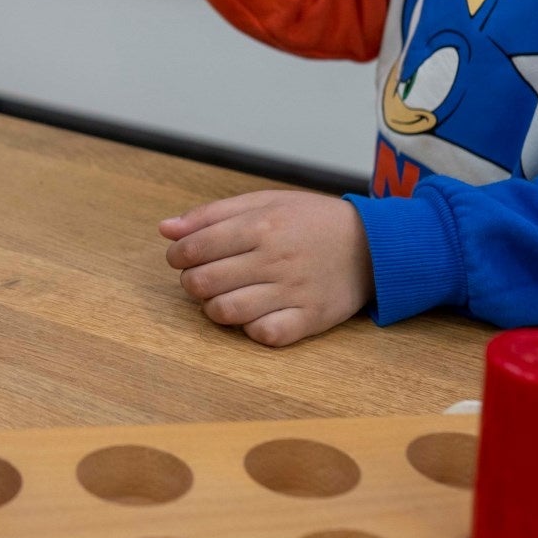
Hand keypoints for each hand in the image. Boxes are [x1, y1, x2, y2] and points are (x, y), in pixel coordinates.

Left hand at [160, 189, 373, 346]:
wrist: (372, 244)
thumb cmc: (309, 220)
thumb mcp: (263, 202)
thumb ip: (211, 215)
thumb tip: (165, 229)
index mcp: (261, 225)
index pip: (196, 247)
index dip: (177, 255)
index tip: (180, 257)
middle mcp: (275, 259)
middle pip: (204, 282)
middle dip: (191, 281)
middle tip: (201, 277)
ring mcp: (293, 291)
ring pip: (227, 312)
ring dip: (214, 308)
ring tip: (222, 297)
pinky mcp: (310, 319)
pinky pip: (265, 335)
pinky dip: (251, 329)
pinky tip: (253, 315)